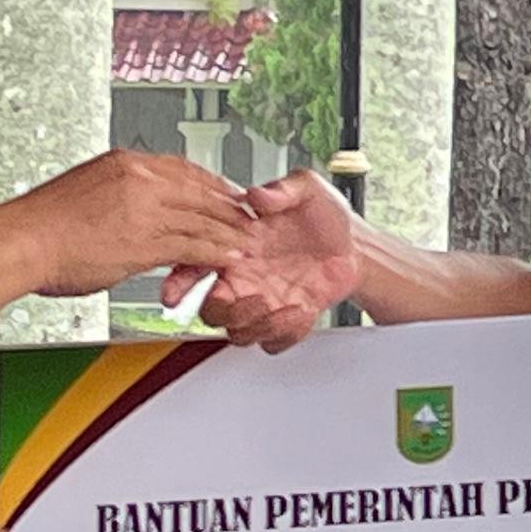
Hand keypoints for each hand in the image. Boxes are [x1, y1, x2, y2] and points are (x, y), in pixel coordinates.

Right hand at [11, 150, 253, 297]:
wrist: (18, 242)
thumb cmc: (38, 226)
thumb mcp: (86, 192)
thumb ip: (116, 196)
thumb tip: (129, 210)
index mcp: (122, 163)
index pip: (182, 168)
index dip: (211, 183)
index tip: (225, 192)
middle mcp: (137, 178)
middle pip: (201, 189)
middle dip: (230, 206)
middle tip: (249, 217)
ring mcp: (144, 208)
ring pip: (202, 217)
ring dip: (230, 232)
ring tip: (247, 241)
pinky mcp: (145, 240)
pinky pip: (193, 245)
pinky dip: (215, 253)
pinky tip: (227, 259)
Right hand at [172, 170, 360, 349]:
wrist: (355, 245)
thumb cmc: (324, 216)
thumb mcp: (307, 189)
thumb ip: (282, 189)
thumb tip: (258, 194)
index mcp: (236, 247)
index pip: (193, 265)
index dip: (179, 281)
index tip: (175, 293)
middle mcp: (244, 278)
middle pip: (211, 311)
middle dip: (227, 312)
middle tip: (256, 297)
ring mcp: (264, 301)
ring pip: (239, 332)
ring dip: (260, 326)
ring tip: (288, 306)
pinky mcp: (286, 319)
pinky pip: (273, 342)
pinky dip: (285, 334)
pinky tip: (303, 311)